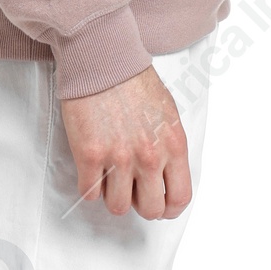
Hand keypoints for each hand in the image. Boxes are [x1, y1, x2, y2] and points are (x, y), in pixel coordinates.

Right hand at [61, 64, 191, 220]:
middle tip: (131, 191)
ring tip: (110, 178)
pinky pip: (90, 193)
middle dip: (141, 204)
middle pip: (150, 209)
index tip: (161, 206)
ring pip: (118, 207)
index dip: (169, 209)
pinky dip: (90, 188)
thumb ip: (169, 147)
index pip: (180, 197)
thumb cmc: (134, 82)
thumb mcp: (168, 114)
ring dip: (113, 197)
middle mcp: (150, 156)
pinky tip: (92, 172)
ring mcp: (119, 158)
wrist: (103, 60)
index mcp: (174, 146)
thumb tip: (164, 175)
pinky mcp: (90, 155)